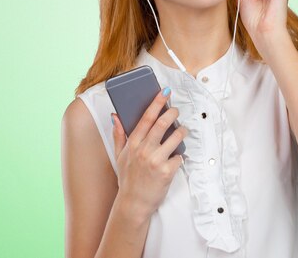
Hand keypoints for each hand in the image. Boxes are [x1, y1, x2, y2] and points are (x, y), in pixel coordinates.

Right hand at [111, 87, 186, 219]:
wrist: (133, 203)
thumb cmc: (128, 179)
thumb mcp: (119, 156)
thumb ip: (119, 135)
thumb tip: (116, 116)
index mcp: (133, 144)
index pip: (146, 118)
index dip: (156, 103)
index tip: (164, 93)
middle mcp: (144, 150)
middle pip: (162, 124)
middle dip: (172, 113)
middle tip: (176, 110)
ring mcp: (156, 160)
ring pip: (175, 137)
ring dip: (182, 131)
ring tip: (182, 131)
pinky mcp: (167, 171)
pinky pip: (180, 157)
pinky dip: (181, 155)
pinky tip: (177, 157)